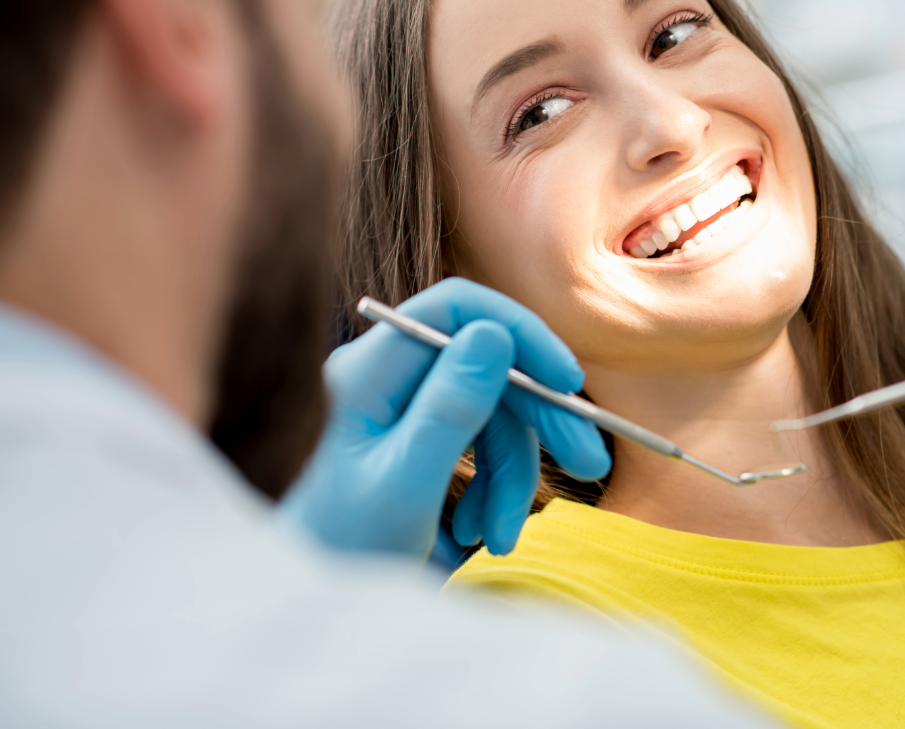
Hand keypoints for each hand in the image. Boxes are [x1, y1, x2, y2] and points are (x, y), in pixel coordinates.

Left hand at [280, 278, 610, 561]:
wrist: (309, 601)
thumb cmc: (340, 550)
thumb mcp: (404, 485)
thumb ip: (450, 409)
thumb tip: (495, 333)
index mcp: (369, 371)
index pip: (455, 310)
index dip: (520, 333)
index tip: (568, 381)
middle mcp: (385, 377)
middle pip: (486, 366)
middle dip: (538, 420)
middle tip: (590, 462)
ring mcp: (401, 408)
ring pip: (491, 414)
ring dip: (512, 477)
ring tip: (499, 538)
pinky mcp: (417, 440)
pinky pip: (478, 446)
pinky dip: (492, 490)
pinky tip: (476, 536)